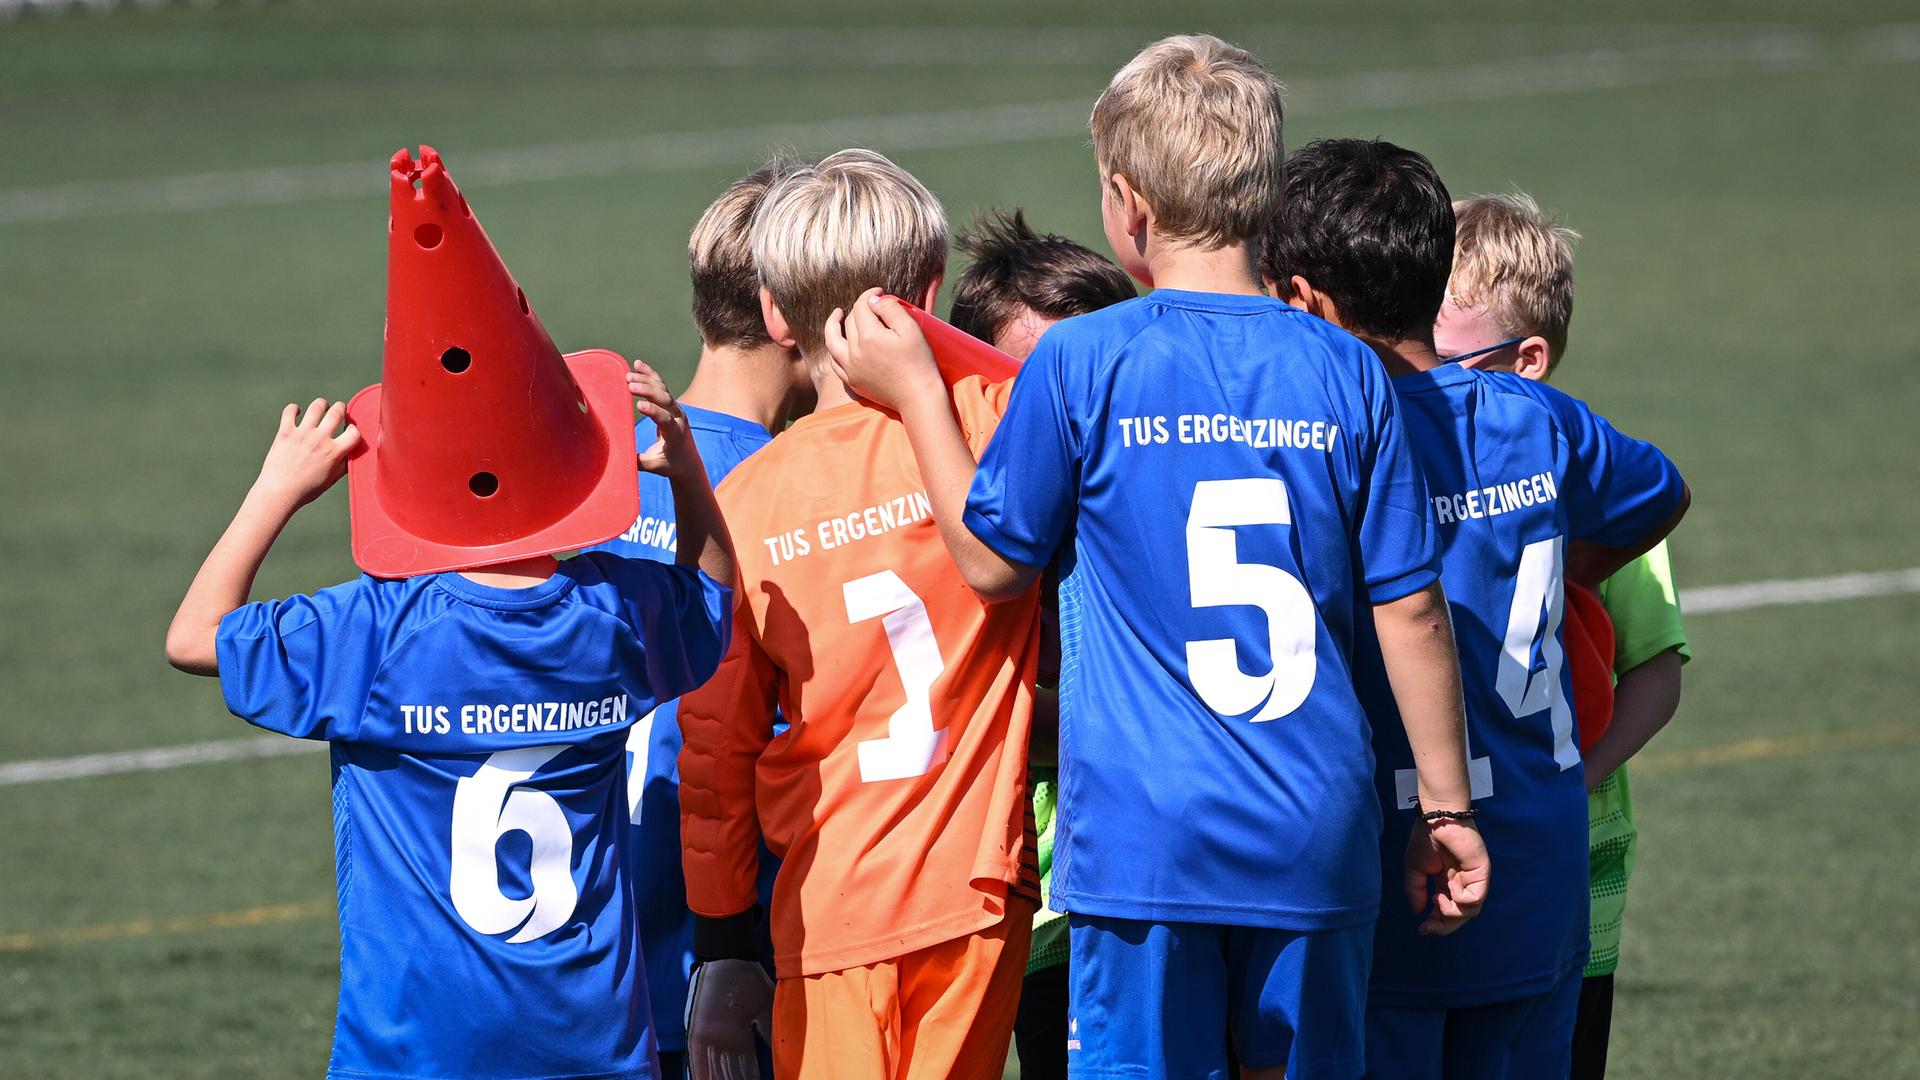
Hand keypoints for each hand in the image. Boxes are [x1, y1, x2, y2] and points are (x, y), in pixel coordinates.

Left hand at [253, 399, 359, 508]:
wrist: (279, 491)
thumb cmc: (306, 489)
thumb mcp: (331, 479)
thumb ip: (343, 464)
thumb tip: (351, 454)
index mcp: (334, 453)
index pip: (354, 432)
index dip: (354, 429)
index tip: (350, 430)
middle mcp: (320, 440)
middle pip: (337, 412)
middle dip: (341, 408)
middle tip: (339, 409)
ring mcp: (302, 434)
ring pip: (317, 407)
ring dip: (322, 404)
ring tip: (322, 406)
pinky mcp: (286, 432)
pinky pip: (290, 411)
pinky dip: (294, 408)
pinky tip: (297, 411)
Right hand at [628, 360, 702, 481]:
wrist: (688, 462)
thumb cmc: (670, 465)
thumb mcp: (654, 467)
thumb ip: (639, 461)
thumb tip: (619, 457)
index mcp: (676, 434)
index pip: (665, 420)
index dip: (654, 411)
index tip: (639, 405)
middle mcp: (679, 418)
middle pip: (664, 399)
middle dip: (647, 390)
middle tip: (629, 384)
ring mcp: (677, 409)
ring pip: (662, 389)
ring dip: (646, 380)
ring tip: (629, 374)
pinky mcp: (672, 404)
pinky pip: (661, 386)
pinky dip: (649, 375)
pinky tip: (638, 365)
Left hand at [686, 958, 773, 1079]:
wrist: (732, 963)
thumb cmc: (750, 981)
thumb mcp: (767, 1009)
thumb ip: (770, 1030)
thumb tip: (781, 1050)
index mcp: (739, 1036)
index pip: (746, 1066)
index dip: (750, 1076)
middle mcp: (724, 1040)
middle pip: (731, 1072)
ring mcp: (710, 1038)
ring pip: (714, 1070)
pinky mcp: (697, 1034)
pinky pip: (698, 1061)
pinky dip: (699, 1075)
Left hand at [823, 288, 943, 413]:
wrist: (918, 397)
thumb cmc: (919, 362)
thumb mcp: (911, 329)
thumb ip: (890, 309)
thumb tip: (873, 300)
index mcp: (869, 337)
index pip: (862, 306)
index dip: (869, 295)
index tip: (879, 292)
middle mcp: (854, 352)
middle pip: (850, 321)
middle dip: (860, 308)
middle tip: (873, 306)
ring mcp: (850, 368)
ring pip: (833, 340)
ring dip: (833, 325)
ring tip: (837, 315)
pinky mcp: (852, 381)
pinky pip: (835, 362)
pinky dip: (835, 348)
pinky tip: (839, 342)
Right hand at [1403, 817, 1490, 935]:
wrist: (1437, 818)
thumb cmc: (1426, 838)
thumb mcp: (1414, 869)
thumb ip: (1416, 891)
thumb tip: (1418, 913)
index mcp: (1447, 883)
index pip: (1446, 911)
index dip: (1436, 924)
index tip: (1422, 930)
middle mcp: (1463, 884)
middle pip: (1460, 916)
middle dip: (1443, 926)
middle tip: (1429, 927)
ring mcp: (1473, 879)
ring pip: (1469, 912)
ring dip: (1451, 912)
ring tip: (1437, 897)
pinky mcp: (1481, 874)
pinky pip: (1475, 899)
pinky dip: (1460, 898)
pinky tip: (1449, 886)